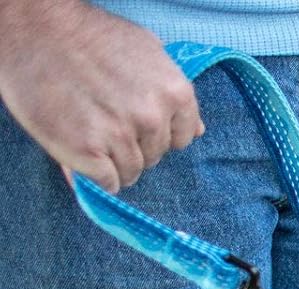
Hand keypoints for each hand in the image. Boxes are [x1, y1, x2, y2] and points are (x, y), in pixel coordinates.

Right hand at [0, 0, 202, 192]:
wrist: (32, 26)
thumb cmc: (86, 35)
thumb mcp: (144, 51)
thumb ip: (172, 94)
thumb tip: (198, 132)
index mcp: (175, 93)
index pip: (183, 138)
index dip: (156, 133)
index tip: (133, 121)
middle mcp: (153, 117)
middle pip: (155, 156)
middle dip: (133, 145)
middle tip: (102, 119)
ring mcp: (121, 136)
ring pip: (131, 172)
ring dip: (111, 161)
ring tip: (87, 130)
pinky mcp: (88, 152)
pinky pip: (107, 183)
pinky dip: (94, 176)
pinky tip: (80, 149)